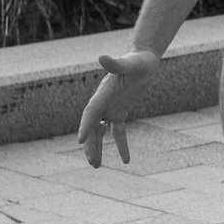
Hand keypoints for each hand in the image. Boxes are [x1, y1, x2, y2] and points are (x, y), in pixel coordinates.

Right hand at [77, 49, 162, 166]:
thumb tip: (101, 57)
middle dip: (91, 144)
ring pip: (101, 131)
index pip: (92, 111)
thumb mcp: (131, 63)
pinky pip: (118, 131)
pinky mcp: (120, 111)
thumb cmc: (138, 60)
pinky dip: (120, 144)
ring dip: (98, 147)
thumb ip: (116, 63)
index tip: (80, 140)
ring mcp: (111, 108)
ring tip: (96, 165)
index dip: (85, 125)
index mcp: (104, 92)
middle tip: (92, 162)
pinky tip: (125, 160)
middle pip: (93, 126)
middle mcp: (104, 102)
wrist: (144, 59)